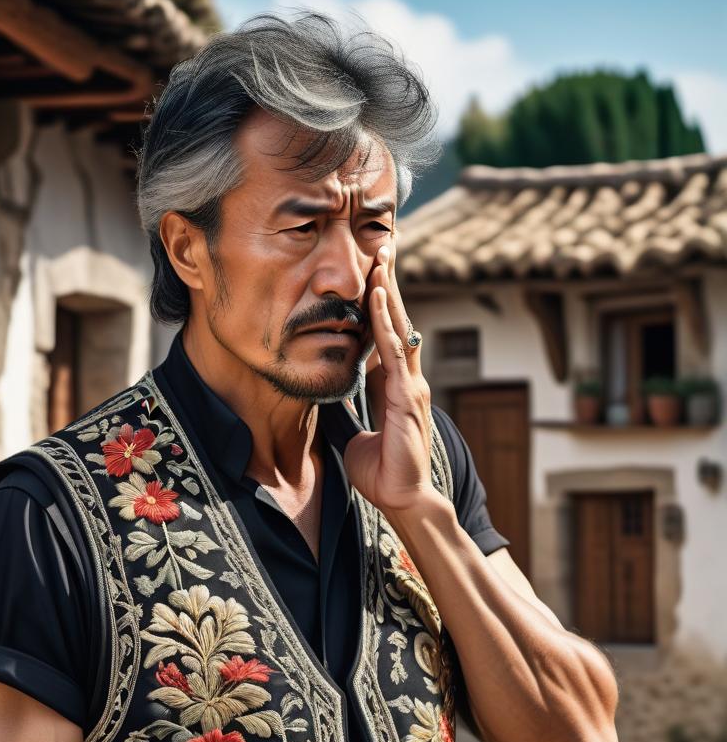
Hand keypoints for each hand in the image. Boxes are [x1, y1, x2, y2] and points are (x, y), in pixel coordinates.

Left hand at [343, 242, 437, 515]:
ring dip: (390, 290)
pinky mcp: (408, 396)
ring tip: (382, 255)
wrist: (400, 498)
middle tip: (385, 242)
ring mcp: (411, 384)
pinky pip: (393, 350)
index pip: (386, 332)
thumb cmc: (379, 470)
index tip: (374, 269)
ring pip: (399, 326)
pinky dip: (385, 320)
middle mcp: (406, 377)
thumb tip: (329, 396)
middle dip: (391, 281)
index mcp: (393, 383)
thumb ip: (348, 409)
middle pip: (398, 319)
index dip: (381, 300)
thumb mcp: (355, 430)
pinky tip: (377, 295)